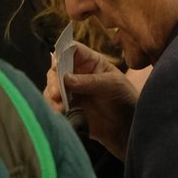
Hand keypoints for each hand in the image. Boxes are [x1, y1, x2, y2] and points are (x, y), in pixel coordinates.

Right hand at [62, 43, 139, 157]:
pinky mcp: (68, 107)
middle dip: (54, 79)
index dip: (62, 53)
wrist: (126, 128)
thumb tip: (66, 78)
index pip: (72, 49)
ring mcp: (71, 90)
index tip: (57, 64)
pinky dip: (53, 107)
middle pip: (57, 68)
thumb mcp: (112, 85)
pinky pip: (53, 104)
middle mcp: (78, 73)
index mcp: (90, 62)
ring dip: (52, 95)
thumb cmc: (125, 99)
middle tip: (57, 93)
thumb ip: (90, 81)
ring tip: (59, 107)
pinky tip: (59, 113)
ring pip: (52, 86)